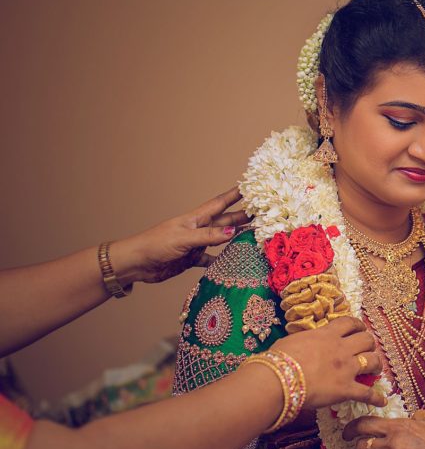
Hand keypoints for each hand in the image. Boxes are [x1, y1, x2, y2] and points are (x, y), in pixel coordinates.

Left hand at [110, 187, 248, 284]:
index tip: (251, 185)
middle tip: (263, 212)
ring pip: (221, 238)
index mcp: (196, 218)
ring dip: (236, 236)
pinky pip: (211, 258)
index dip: (235, 194)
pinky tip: (233, 260)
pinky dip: (222, 259)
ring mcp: (196, 243)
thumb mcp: (183, 238)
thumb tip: (232, 231)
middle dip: (244, 215)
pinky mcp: (191, 258)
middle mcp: (199, 229)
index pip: (220, 203)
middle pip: (226, 220)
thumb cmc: (155, 244)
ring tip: (255, 234)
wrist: (136, 263)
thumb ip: (208, 236)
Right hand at [272, 316, 385, 410]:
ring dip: (377, 364)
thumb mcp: (293, 340)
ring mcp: (346, 369)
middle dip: (370, 343)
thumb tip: (303, 342)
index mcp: (327, 334)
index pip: (350, 323)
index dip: (358, 325)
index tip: (360, 328)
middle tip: (368, 348)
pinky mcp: (346, 389)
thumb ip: (305, 340)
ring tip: (376, 369)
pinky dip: (376, 398)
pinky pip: (367, 394)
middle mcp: (341, 349)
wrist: (278, 379)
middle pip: (366, 339)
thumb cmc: (279, 359)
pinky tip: (382, 401)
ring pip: (373, 361)